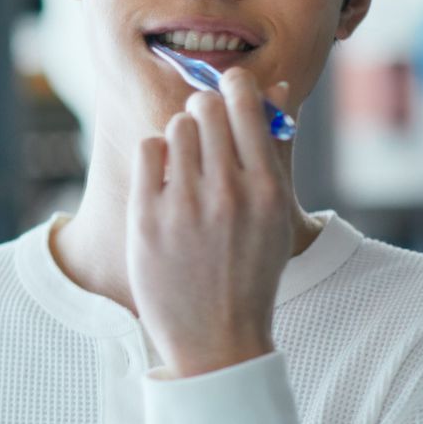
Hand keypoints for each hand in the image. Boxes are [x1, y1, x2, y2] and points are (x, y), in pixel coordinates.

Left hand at [126, 67, 293, 378]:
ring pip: (175, 127)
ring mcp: (185, 205)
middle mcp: (228, 192)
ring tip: (185, 166)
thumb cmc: (249, 272)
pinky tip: (163, 178)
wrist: (215, 337)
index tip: (228, 86)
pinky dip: (155, 155)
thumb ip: (274, 149)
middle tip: (202, 127)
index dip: (233, 86)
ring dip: (180, 137)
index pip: (246, 105)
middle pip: (205, 108)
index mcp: (267, 189)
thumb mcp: (275, 216)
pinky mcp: (147, 217)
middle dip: (203, 109)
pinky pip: (148, 150)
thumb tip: (271, 89)